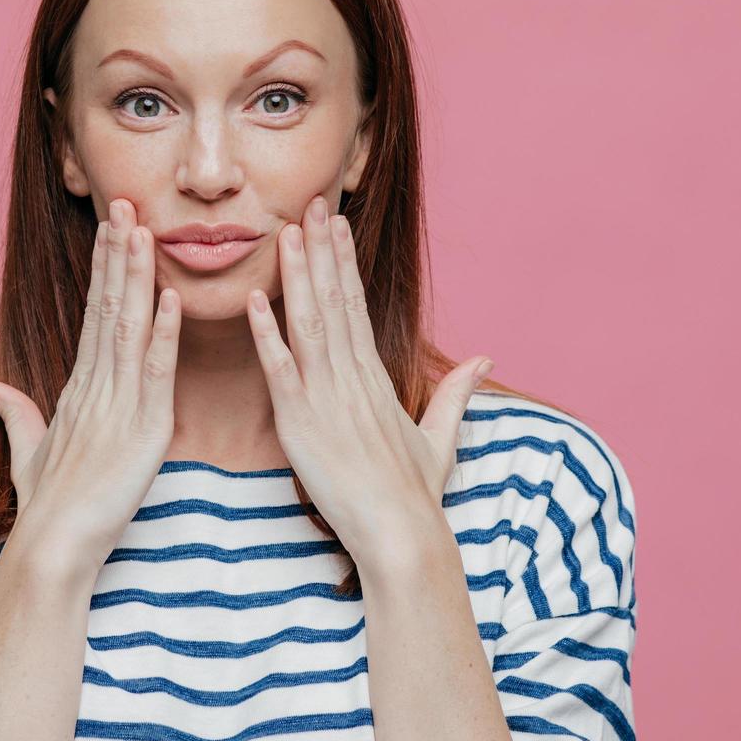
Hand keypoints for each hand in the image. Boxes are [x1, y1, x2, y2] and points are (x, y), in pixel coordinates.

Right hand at [0, 198, 181, 571]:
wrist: (53, 548)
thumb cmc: (47, 507)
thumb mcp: (29, 452)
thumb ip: (16, 413)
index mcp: (78, 390)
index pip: (94, 316)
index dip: (104, 270)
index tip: (112, 229)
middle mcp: (96, 389)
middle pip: (108, 308)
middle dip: (117, 255)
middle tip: (126, 206)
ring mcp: (118, 406)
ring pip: (129, 329)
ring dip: (137, 278)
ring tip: (143, 230)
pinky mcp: (143, 432)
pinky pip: (155, 375)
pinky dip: (163, 335)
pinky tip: (170, 299)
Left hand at [244, 194, 493, 567]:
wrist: (403, 537)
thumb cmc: (416, 496)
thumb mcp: (440, 438)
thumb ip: (456, 395)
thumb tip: (486, 359)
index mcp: (375, 378)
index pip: (356, 306)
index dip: (344, 262)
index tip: (335, 223)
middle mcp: (352, 379)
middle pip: (334, 301)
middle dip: (321, 250)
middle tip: (309, 203)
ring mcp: (327, 399)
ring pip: (309, 324)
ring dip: (296, 276)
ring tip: (286, 232)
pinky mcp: (302, 425)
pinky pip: (281, 372)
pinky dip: (266, 335)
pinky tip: (253, 301)